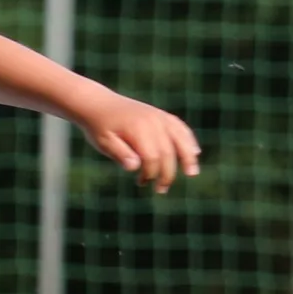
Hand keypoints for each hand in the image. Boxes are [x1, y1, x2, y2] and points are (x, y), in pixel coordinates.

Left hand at [79, 91, 201, 192]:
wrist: (97, 103)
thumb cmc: (99, 127)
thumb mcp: (104, 142)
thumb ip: (120, 154)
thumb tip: (134, 167)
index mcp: (137, 129)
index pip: (152, 157)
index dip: (150, 173)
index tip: (141, 183)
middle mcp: (152, 121)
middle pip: (167, 151)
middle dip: (167, 173)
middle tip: (161, 190)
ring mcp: (158, 116)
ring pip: (180, 137)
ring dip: (187, 156)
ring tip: (192, 173)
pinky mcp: (161, 115)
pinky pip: (180, 127)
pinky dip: (188, 140)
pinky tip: (195, 152)